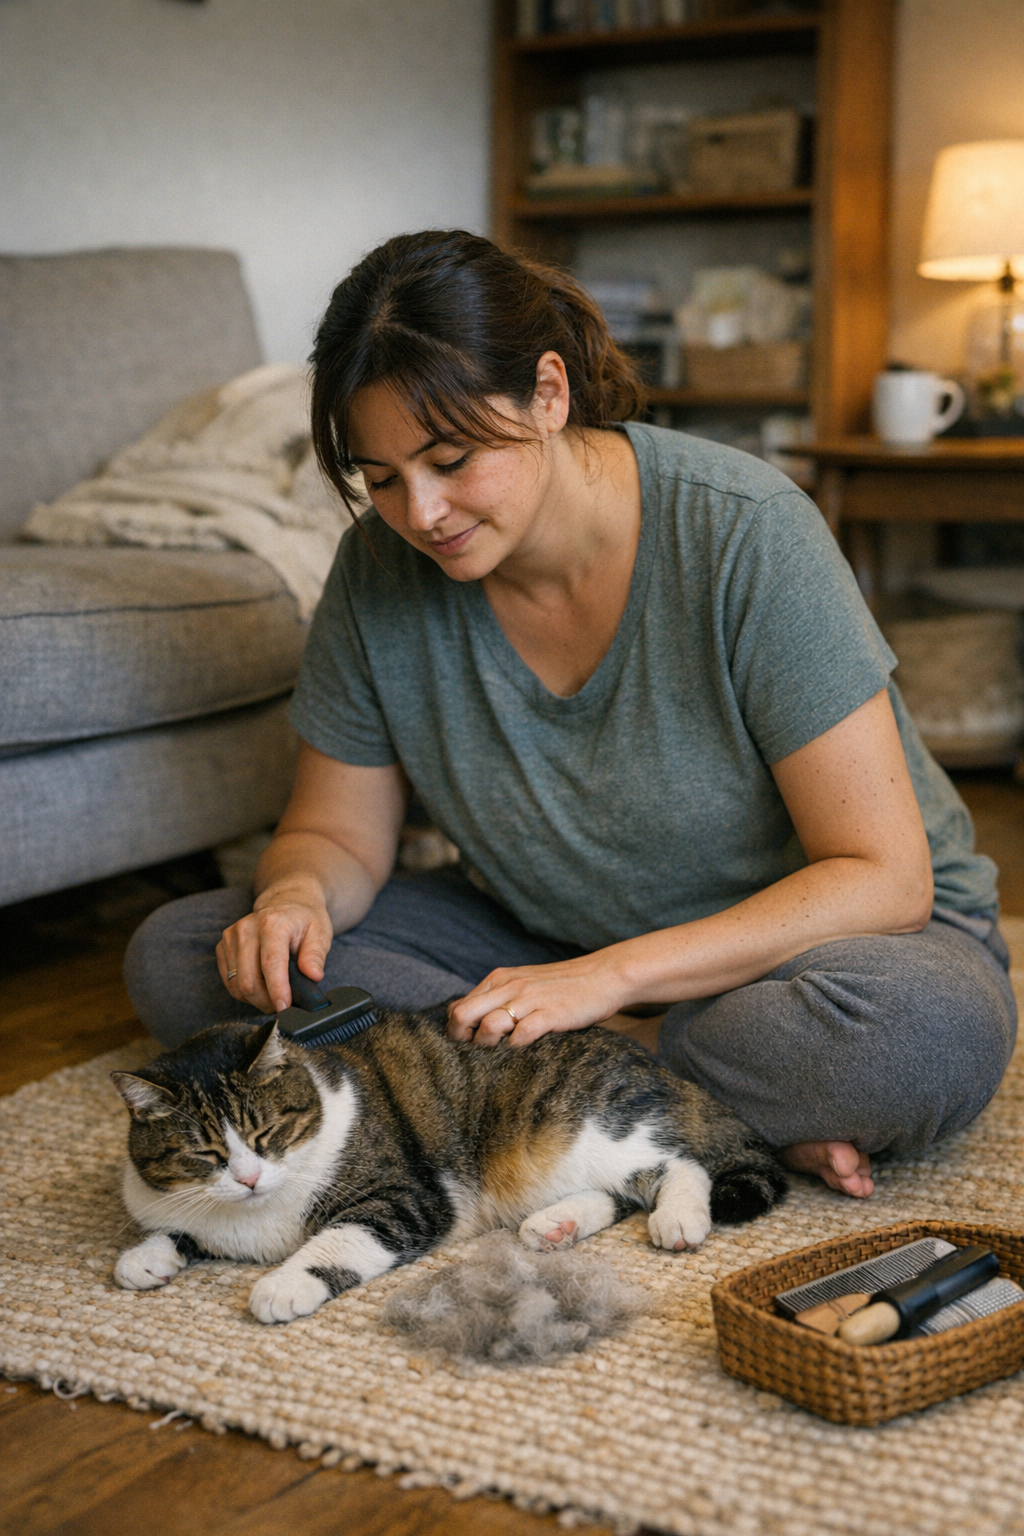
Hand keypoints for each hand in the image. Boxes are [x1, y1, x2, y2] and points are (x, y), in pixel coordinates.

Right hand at [216, 883, 333, 1014]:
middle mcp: (247, 928)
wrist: (285, 902)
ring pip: (236, 985)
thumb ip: (316, 955)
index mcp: (272, 924)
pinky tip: (261, 986)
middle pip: (248, 980)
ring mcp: (231, 937)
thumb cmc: (304, 920)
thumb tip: (313, 975)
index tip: (284, 1007)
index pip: (270, 963)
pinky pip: (229, 981)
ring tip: (273, 996)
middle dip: (266, 1001)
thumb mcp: (320, 932)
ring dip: (255, 999)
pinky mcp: (223, 946)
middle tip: (284, 1005)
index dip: (276, 990)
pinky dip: (244, 992)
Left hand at [446, 954, 627, 1046]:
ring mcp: (530, 999)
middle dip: (462, 1040)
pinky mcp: (551, 1014)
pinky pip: (522, 1034)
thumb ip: (497, 997)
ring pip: (489, 1025)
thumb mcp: (522, 983)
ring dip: (488, 1044)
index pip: (458, 1007)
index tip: (466, 1045)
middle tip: (474, 1054)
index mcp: (499, 979)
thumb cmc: (561, 985)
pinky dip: (516, 1046)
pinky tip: (522, 1049)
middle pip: (463, 1015)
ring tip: (499, 1052)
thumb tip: (467, 1019)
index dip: (456, 1031)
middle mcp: (510, 986)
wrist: (603, 976)